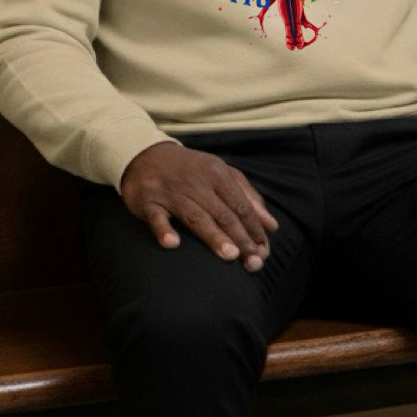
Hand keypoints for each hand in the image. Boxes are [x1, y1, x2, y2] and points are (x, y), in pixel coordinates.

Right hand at [120, 142, 278, 270]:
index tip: (264, 252)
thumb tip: (272, 226)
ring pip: (196, 217)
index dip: (254, 229)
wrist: (145, 154)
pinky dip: (163, 230)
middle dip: (241, 238)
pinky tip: (173, 244)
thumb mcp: (221, 173)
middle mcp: (196, 183)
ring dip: (213, 236)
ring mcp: (172, 192)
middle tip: (254, 262)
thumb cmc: (190, 169)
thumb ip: (247, 197)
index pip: (241, 205)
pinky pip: (156, 218)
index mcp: (217, 174)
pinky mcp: (148, 201)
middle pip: (223, 213)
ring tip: (230, 255)